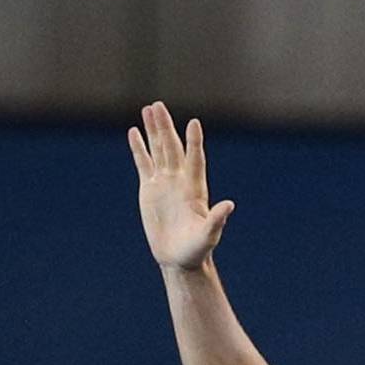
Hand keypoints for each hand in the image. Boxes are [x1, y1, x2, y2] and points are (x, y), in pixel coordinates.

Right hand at [128, 102, 233, 270]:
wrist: (179, 258)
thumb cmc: (197, 249)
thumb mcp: (208, 236)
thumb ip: (217, 220)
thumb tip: (230, 205)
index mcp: (195, 189)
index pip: (195, 160)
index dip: (194, 143)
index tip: (194, 124)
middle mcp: (179, 180)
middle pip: (172, 148)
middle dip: (166, 127)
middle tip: (159, 106)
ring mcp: (164, 182)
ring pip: (158, 150)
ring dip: (153, 130)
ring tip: (149, 108)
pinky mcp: (149, 189)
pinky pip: (143, 163)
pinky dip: (139, 148)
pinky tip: (134, 132)